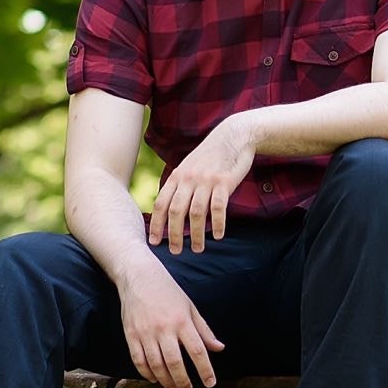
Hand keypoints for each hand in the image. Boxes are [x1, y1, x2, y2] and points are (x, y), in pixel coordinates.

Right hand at [119, 257, 224, 387]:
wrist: (139, 275)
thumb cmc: (168, 290)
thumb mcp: (190, 306)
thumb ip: (204, 329)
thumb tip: (219, 348)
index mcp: (182, 320)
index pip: (197, 351)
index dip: (205, 370)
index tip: (210, 383)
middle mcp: (164, 328)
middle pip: (175, 363)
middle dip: (183, 381)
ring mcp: (146, 332)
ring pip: (156, 365)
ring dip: (166, 380)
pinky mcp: (131, 334)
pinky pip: (138, 360)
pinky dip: (147, 373)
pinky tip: (155, 378)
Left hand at [150, 118, 254, 253]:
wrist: (233, 136)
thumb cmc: (211, 156)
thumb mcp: (189, 167)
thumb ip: (179, 185)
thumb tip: (169, 209)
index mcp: (177, 176)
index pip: (161, 204)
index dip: (156, 224)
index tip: (154, 242)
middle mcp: (188, 178)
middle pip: (176, 211)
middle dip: (174, 234)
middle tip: (175, 251)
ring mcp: (206, 180)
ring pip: (197, 212)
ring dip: (197, 234)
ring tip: (198, 249)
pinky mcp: (224, 181)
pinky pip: (219, 207)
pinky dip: (218, 224)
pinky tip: (219, 236)